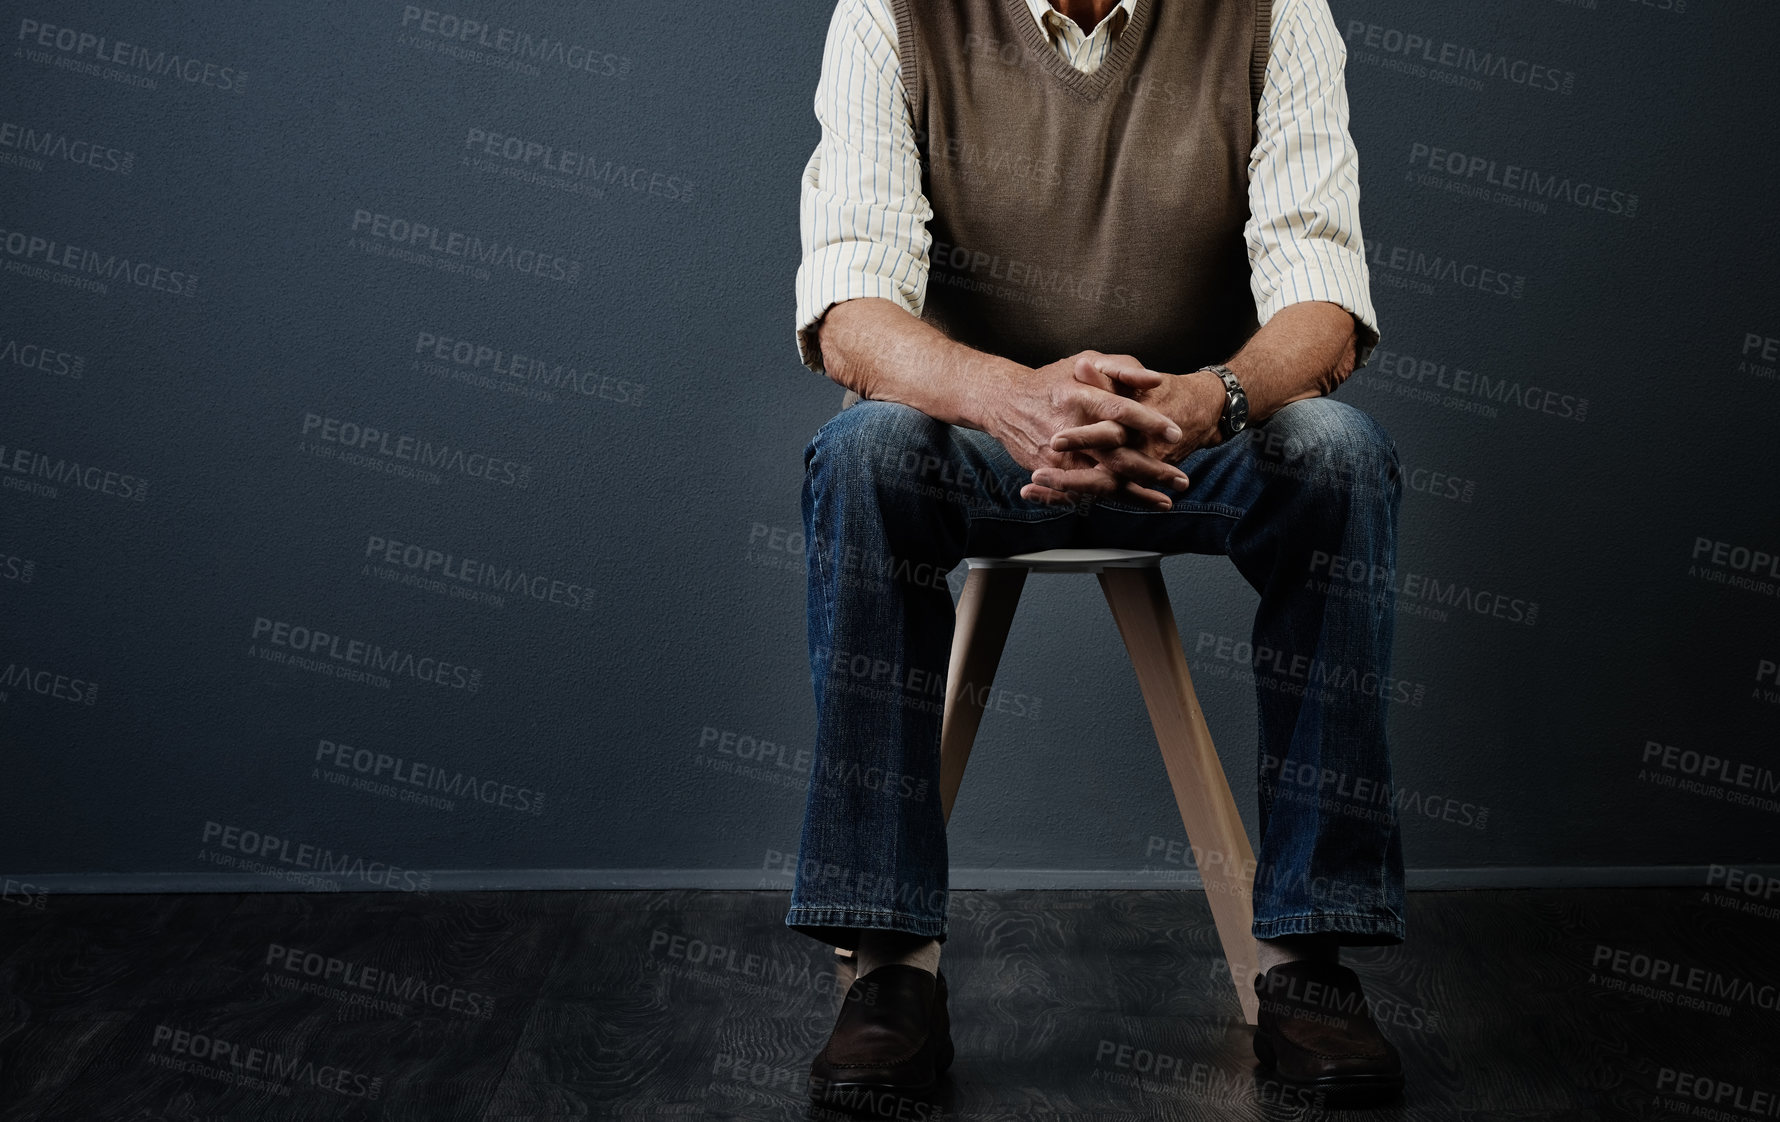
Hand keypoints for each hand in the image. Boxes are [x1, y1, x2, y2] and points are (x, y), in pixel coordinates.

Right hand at [978, 351, 1195, 510]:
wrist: (1005, 403)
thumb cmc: (1052, 380)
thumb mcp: (1086, 360)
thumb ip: (1122, 367)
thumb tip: (1155, 379)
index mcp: (1080, 397)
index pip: (1119, 410)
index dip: (1148, 422)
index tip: (1174, 432)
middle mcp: (1070, 429)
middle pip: (1117, 455)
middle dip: (1151, 470)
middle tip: (1181, 480)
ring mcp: (1059, 456)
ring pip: (1103, 480)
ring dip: (1136, 493)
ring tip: (1165, 502)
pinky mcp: (1050, 472)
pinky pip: (1084, 491)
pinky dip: (1111, 499)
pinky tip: (1135, 503)